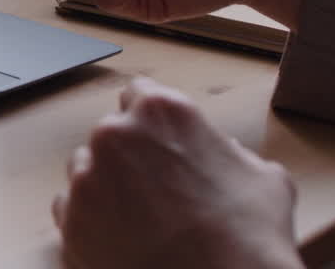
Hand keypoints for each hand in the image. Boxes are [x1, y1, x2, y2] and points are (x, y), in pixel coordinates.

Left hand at [53, 77, 303, 268]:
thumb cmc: (248, 237)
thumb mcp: (264, 178)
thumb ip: (231, 153)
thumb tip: (224, 154)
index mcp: (161, 112)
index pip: (139, 94)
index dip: (151, 121)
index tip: (157, 140)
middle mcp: (114, 134)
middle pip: (110, 133)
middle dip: (129, 155)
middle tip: (155, 190)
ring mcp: (86, 177)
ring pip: (85, 168)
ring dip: (105, 185)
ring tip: (139, 219)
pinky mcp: (70, 219)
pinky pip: (70, 208)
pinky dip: (90, 220)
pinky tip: (121, 239)